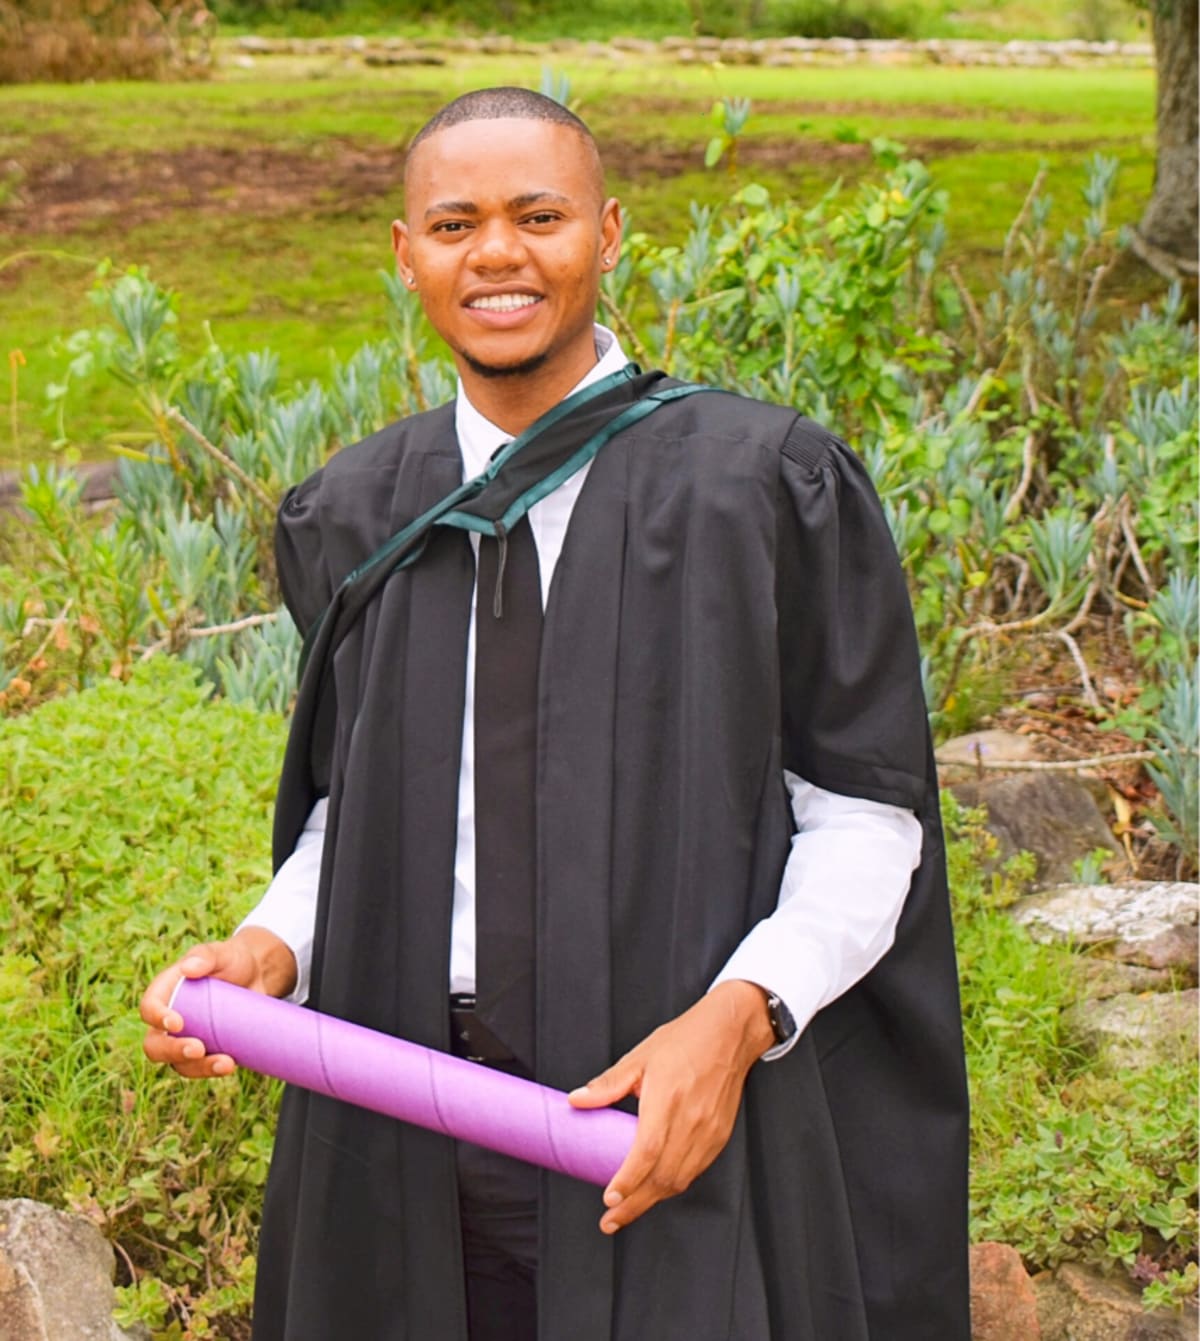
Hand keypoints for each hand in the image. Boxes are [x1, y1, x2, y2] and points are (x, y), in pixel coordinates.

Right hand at [139, 928, 297, 1078]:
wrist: (257, 976)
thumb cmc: (232, 960)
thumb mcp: (222, 952)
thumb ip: (206, 955)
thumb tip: (189, 968)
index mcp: (166, 992)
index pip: (149, 1008)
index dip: (157, 1018)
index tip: (178, 1023)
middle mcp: (169, 1021)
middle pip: (155, 1045)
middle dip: (173, 1052)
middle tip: (198, 1048)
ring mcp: (186, 1039)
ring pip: (179, 1064)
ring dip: (199, 1068)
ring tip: (226, 1064)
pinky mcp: (206, 1051)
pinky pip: (202, 1068)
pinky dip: (213, 1070)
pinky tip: (232, 1064)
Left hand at [568, 979, 775, 1233]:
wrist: (729, 1034)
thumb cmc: (684, 1041)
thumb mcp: (640, 1057)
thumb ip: (607, 1084)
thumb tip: (576, 1100)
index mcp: (668, 1099)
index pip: (646, 1153)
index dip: (627, 1181)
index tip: (609, 1200)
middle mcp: (691, 1121)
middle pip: (663, 1177)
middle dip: (634, 1205)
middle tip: (609, 1221)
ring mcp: (709, 1131)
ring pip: (680, 1180)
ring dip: (653, 1200)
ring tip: (628, 1210)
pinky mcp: (719, 1136)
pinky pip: (695, 1171)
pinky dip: (673, 1185)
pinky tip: (657, 1188)